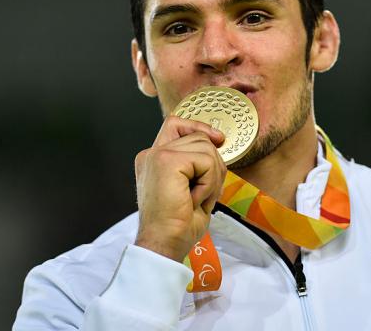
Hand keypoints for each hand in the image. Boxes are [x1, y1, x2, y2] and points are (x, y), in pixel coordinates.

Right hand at [133, 116, 225, 262]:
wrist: (163, 244)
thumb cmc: (177, 225)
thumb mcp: (191, 188)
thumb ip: (199, 163)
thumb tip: (217, 141)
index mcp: (154, 160)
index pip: (176, 125)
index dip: (199, 127)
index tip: (218, 139)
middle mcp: (151, 153)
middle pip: (198, 137)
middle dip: (213, 165)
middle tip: (203, 194)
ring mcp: (157, 155)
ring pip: (206, 148)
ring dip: (212, 177)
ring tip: (197, 198)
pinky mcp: (167, 160)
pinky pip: (206, 161)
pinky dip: (209, 183)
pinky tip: (194, 199)